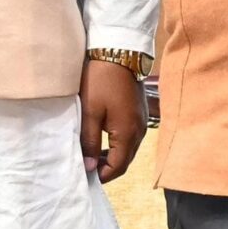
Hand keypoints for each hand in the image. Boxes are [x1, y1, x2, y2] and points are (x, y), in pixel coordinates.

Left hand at [79, 57, 146, 181]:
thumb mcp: (89, 113)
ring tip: (93, 155)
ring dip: (113, 156)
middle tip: (87, 168)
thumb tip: (90, 167)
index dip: (101, 175)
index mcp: (128, 133)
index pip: (118, 167)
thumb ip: (90, 142)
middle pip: (126, 160)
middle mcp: (140, 130)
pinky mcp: (140, 112)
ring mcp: (142, 121)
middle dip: (108, 168)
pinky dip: (119, 144)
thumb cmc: (100, 82)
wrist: (118, 51)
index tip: (85, 177)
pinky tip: (105, 139)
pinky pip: (131, 137)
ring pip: (129, 149)